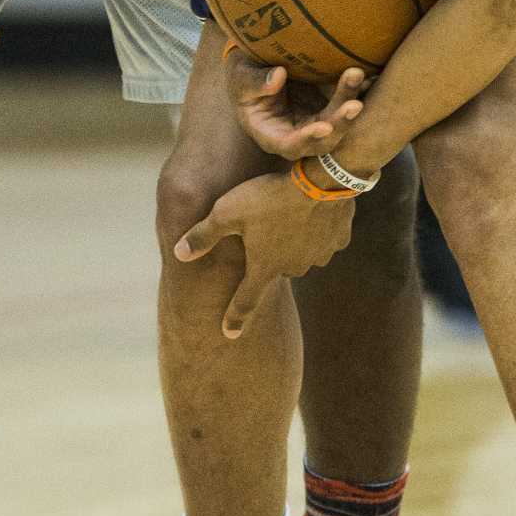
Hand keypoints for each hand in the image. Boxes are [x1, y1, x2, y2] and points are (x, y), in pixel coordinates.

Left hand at [174, 172, 356, 340]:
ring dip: (294, 240)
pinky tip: (312, 210)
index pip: (246, 301)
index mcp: (265, 267)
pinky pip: (324, 238)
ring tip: (288, 214)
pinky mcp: (338, 239)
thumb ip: (203, 236)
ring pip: (301, 252)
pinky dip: (317, 229)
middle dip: (268, 254)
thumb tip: (178, 254)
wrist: (321, 180)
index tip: (229, 334)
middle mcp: (293, 268)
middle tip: (264, 228)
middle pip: (275, 267)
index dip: (235, 318)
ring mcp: (318, 255)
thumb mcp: (227, 212)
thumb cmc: (269, 196)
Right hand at [227, 52, 367, 161]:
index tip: (323, 127)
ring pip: (337, 121)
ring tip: (356, 75)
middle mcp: (296, 135)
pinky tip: (364, 74)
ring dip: (349, 104)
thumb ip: (255, 82)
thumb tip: (277, 78)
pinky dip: (355, 91)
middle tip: (354, 105)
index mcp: (271, 135)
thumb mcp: (241, 78)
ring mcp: (314, 122)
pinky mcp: (326, 108)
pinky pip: (344, 103)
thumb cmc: (242, 77)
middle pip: (322, 140)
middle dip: (340, 124)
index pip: (290, 146)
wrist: (256, 68)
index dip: (308, 140)